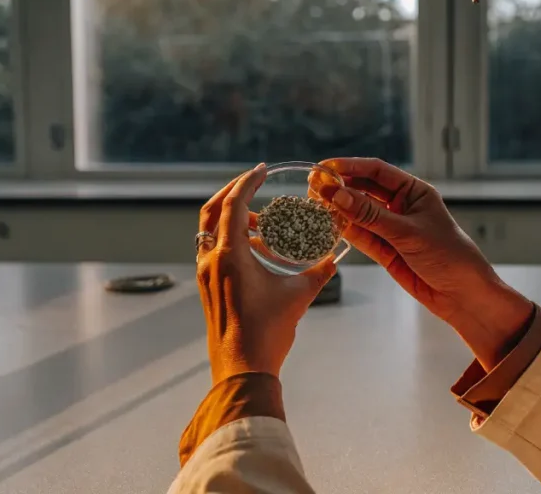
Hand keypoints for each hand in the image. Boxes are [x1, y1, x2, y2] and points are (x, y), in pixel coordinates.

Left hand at [197, 164, 336, 383]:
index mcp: (230, 256)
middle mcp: (211, 260)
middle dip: (233, 193)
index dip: (247, 183)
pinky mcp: (208, 287)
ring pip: (212, 231)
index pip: (233, 206)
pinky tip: (256, 250)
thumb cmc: (266, 334)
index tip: (260, 170)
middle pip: (213, 211)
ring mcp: (206, 274)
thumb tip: (334, 257)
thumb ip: (319, 272)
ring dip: (234, 219)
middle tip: (254, 183)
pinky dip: (231, 239)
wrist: (242, 370)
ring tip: (263, 223)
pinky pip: (215, 251)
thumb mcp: (299, 296)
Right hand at [316, 158, 532, 369]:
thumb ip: (370, 215)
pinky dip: (346, 231)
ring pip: (360, 214)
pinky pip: (361, 236)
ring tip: (314, 204)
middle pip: (365, 190)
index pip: (377, 171)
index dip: (350, 166)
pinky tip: (328, 224)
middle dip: (340, 187)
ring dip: (339, 209)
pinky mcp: (386, 251)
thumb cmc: (449, 256)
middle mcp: (402, 206)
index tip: (325, 168)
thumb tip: (337, 195)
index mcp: (415, 192)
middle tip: (313, 186)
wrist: (463, 295)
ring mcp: (392, 229)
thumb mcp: (408, 232)